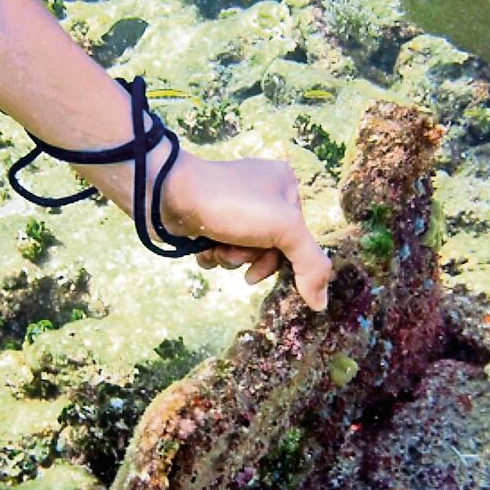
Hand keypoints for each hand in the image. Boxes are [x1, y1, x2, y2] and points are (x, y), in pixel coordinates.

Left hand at [161, 151, 331, 310]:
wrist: (167, 194)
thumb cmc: (232, 205)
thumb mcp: (284, 229)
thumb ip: (311, 264)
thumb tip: (321, 304)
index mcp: (285, 184)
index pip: (297, 237)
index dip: (280, 260)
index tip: (257, 272)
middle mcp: (262, 191)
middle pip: (270, 246)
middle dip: (249, 258)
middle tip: (233, 257)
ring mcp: (234, 203)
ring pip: (244, 249)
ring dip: (230, 258)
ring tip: (216, 248)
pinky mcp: (209, 216)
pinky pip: (221, 245)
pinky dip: (213, 254)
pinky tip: (202, 247)